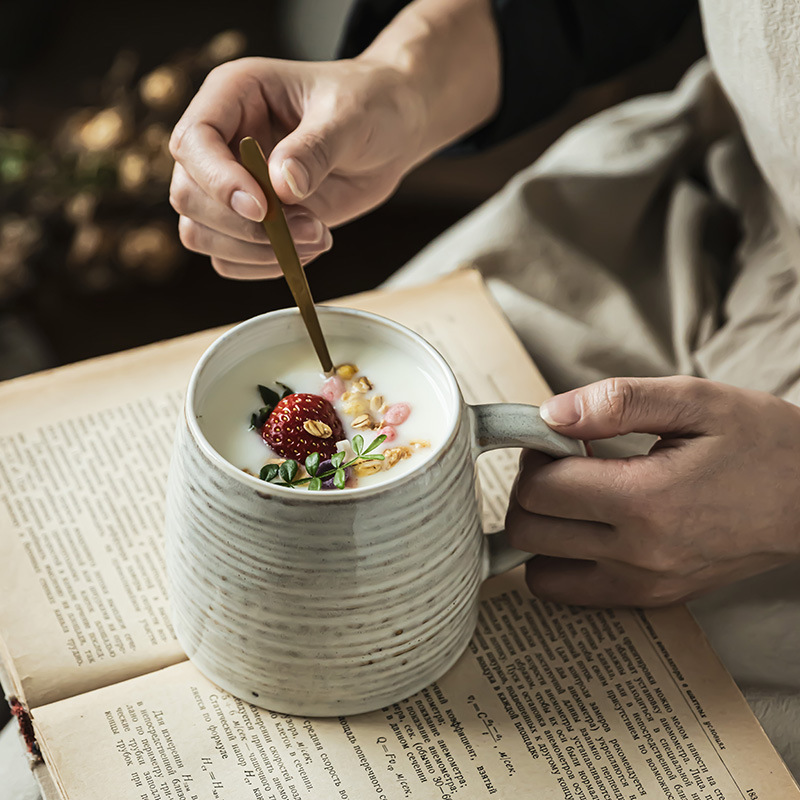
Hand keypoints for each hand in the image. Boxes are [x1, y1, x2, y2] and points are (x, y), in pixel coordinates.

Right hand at [169, 56, 426, 277]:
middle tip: (309, 227)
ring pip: (201, 233)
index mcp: (233, 95)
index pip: (193, 142)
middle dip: (246, 226)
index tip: (263, 208)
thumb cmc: (369, 105)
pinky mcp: (249, 219)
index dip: (219, 181)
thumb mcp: (350, 117)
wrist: (390, 131)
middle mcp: (221, 141)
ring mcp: (231, 183)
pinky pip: (229, 258)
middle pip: (189, 196)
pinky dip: (264, 265)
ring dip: (256, 251)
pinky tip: (308, 250)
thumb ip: (316, 149)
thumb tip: (282, 185)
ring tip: (317, 238)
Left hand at [506, 376, 799, 606]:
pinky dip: (560, 560)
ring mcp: (643, 584)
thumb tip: (549, 414)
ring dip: (541, 527)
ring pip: (540, 569)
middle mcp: (638, 553)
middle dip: (529, 488)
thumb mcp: (695, 401)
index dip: (535, 454)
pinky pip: (571, 592)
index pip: (541, 488)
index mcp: (645, 499)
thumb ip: (616, 402)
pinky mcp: (651, 599)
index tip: (555, 438)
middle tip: (561, 463)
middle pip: (529, 529)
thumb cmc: (760, 443)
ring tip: (575, 496)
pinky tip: (587, 527)